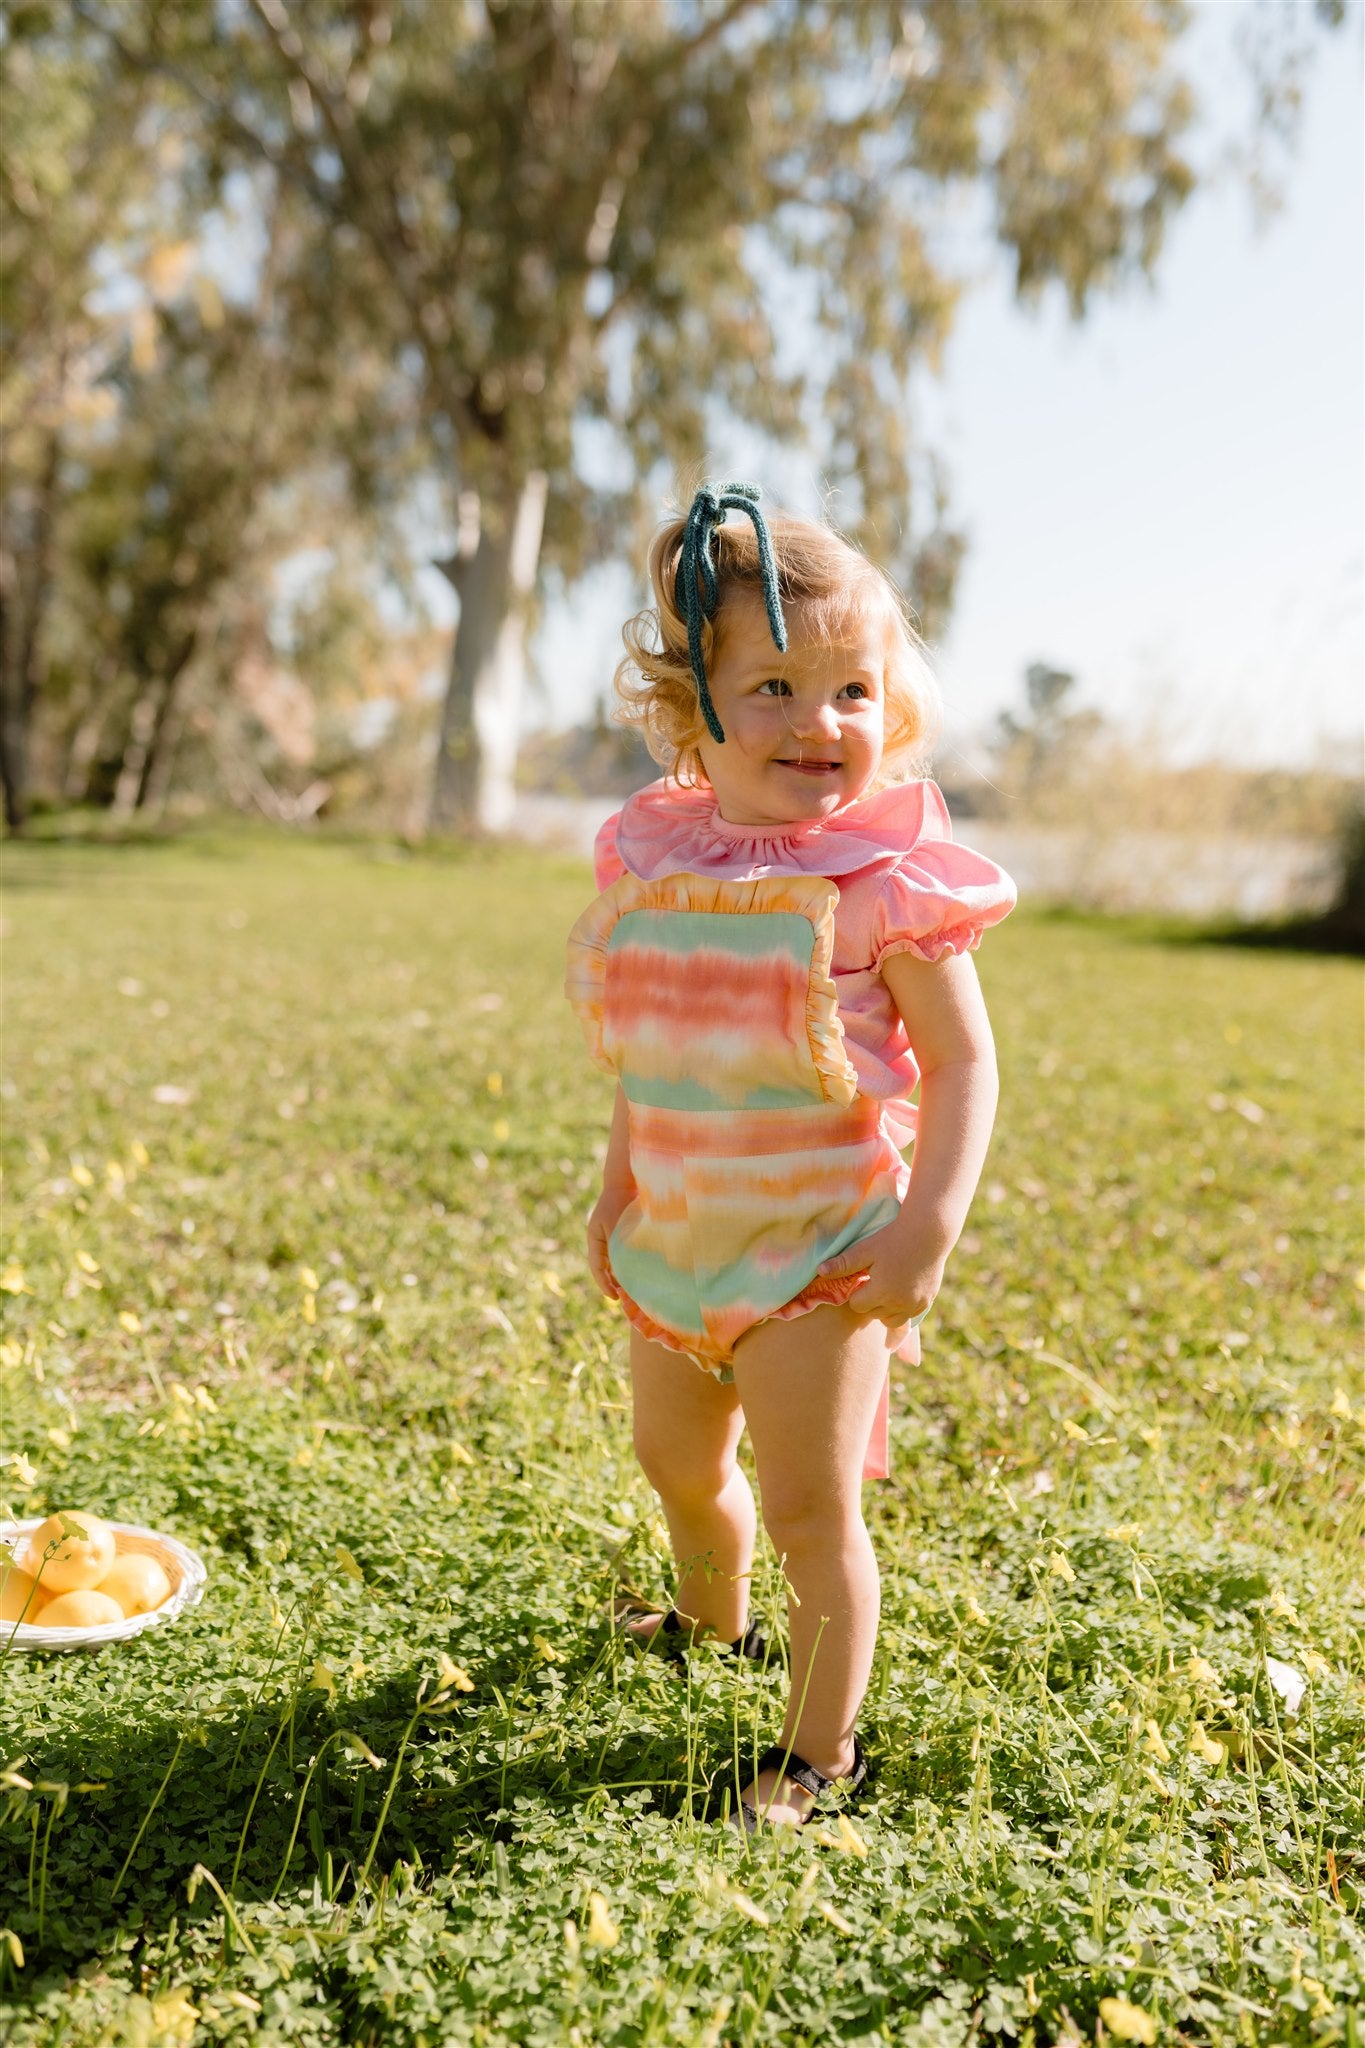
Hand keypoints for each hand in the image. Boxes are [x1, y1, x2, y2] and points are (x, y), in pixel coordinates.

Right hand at [586, 1183, 632, 1300]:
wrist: (627, 1179)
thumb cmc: (622, 1202)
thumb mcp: (618, 1228)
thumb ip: (620, 1249)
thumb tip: (626, 1272)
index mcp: (595, 1238)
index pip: (597, 1267)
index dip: (604, 1284)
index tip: (613, 1298)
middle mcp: (601, 1238)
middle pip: (606, 1267)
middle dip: (615, 1283)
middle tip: (626, 1299)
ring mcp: (611, 1234)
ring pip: (616, 1261)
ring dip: (624, 1274)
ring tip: (636, 1289)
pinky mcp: (624, 1231)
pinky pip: (625, 1252)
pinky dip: (632, 1263)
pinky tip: (644, 1270)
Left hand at [817, 1220, 945, 1329]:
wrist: (928, 1232)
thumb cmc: (893, 1238)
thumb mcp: (865, 1249)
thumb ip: (843, 1263)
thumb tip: (819, 1271)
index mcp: (881, 1292)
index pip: (857, 1306)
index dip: (856, 1294)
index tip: (862, 1279)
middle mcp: (899, 1303)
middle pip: (874, 1314)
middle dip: (870, 1302)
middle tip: (873, 1281)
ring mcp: (915, 1304)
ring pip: (892, 1321)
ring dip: (885, 1310)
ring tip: (885, 1289)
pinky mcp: (927, 1302)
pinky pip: (909, 1316)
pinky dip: (902, 1309)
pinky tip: (900, 1292)